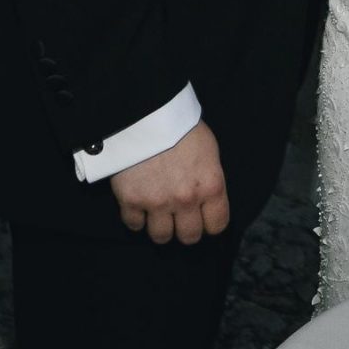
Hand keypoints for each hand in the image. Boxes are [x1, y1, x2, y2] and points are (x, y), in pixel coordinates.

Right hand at [111, 119, 229, 245]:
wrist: (145, 112)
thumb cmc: (181, 126)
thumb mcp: (208, 150)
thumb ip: (208, 178)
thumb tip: (207, 198)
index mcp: (211, 185)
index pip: (217, 226)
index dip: (210, 224)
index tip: (202, 218)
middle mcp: (186, 200)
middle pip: (189, 237)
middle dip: (184, 229)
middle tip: (178, 218)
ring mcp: (158, 202)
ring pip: (161, 237)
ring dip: (159, 226)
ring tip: (157, 212)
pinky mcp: (131, 200)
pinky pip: (134, 225)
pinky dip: (135, 218)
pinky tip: (138, 204)